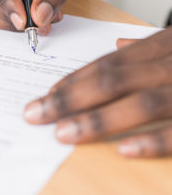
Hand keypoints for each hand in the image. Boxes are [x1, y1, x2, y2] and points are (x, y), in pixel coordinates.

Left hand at [24, 27, 171, 157]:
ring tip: (63, 133)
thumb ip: (149, 43)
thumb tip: (120, 44)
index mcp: (162, 46)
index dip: (76, 79)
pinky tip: (123, 150)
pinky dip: (152, 142)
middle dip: (70, 98)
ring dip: (98, 120)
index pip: (110, 63)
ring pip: (140, 104)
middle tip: (35, 114)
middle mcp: (170, 65)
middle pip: (112, 80)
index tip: (47, 93)